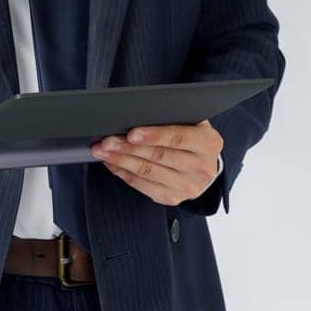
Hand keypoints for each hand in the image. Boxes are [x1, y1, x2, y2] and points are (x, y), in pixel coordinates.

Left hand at [90, 120, 222, 206]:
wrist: (205, 166)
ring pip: (147, 172)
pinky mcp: (172, 198)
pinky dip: (123, 173)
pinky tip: (112, 163)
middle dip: (128, 147)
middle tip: (106, 140)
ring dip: (120, 160)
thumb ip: (172, 117)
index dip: (153, 135)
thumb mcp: (192, 122)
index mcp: (209, 143)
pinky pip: (142, 185)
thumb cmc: (192, 137)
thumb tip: (137, 113)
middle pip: (159, 156)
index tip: (131, 132)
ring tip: (102, 150)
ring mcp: (187, 186)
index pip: (178, 137)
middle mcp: (201, 167)